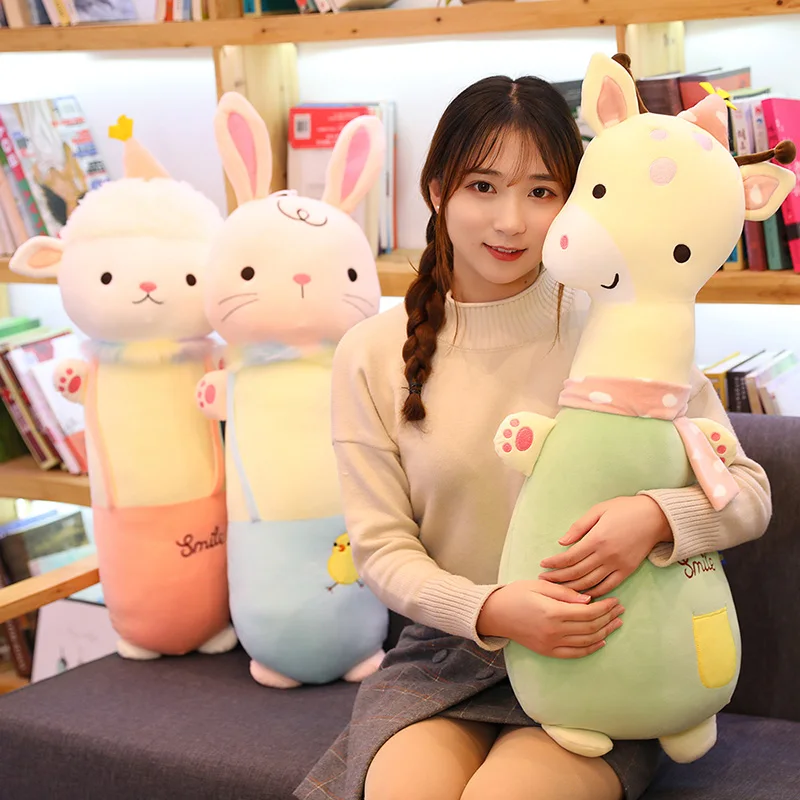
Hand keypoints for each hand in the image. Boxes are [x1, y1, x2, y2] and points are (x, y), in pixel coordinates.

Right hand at [477, 580, 623, 658]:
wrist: (495, 614)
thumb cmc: (516, 594)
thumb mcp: (539, 586)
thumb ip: (564, 592)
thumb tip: (588, 600)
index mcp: (552, 612)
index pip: (587, 612)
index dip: (604, 607)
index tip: (615, 600)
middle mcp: (554, 631)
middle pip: (590, 627)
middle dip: (608, 618)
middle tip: (620, 609)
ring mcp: (551, 644)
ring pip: (586, 641)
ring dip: (604, 633)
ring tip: (616, 623)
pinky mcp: (548, 651)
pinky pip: (575, 653)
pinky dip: (590, 648)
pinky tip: (601, 641)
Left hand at [539, 495, 672, 598]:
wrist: (655, 517)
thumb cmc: (624, 509)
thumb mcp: (599, 510)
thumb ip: (579, 527)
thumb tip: (562, 542)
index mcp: (597, 539)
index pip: (569, 557)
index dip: (554, 564)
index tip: (543, 565)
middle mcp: (606, 555)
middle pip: (577, 573)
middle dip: (558, 578)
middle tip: (544, 580)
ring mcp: (618, 565)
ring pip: (590, 583)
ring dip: (572, 588)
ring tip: (558, 589)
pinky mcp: (627, 571)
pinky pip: (607, 586)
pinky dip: (594, 592)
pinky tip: (582, 593)